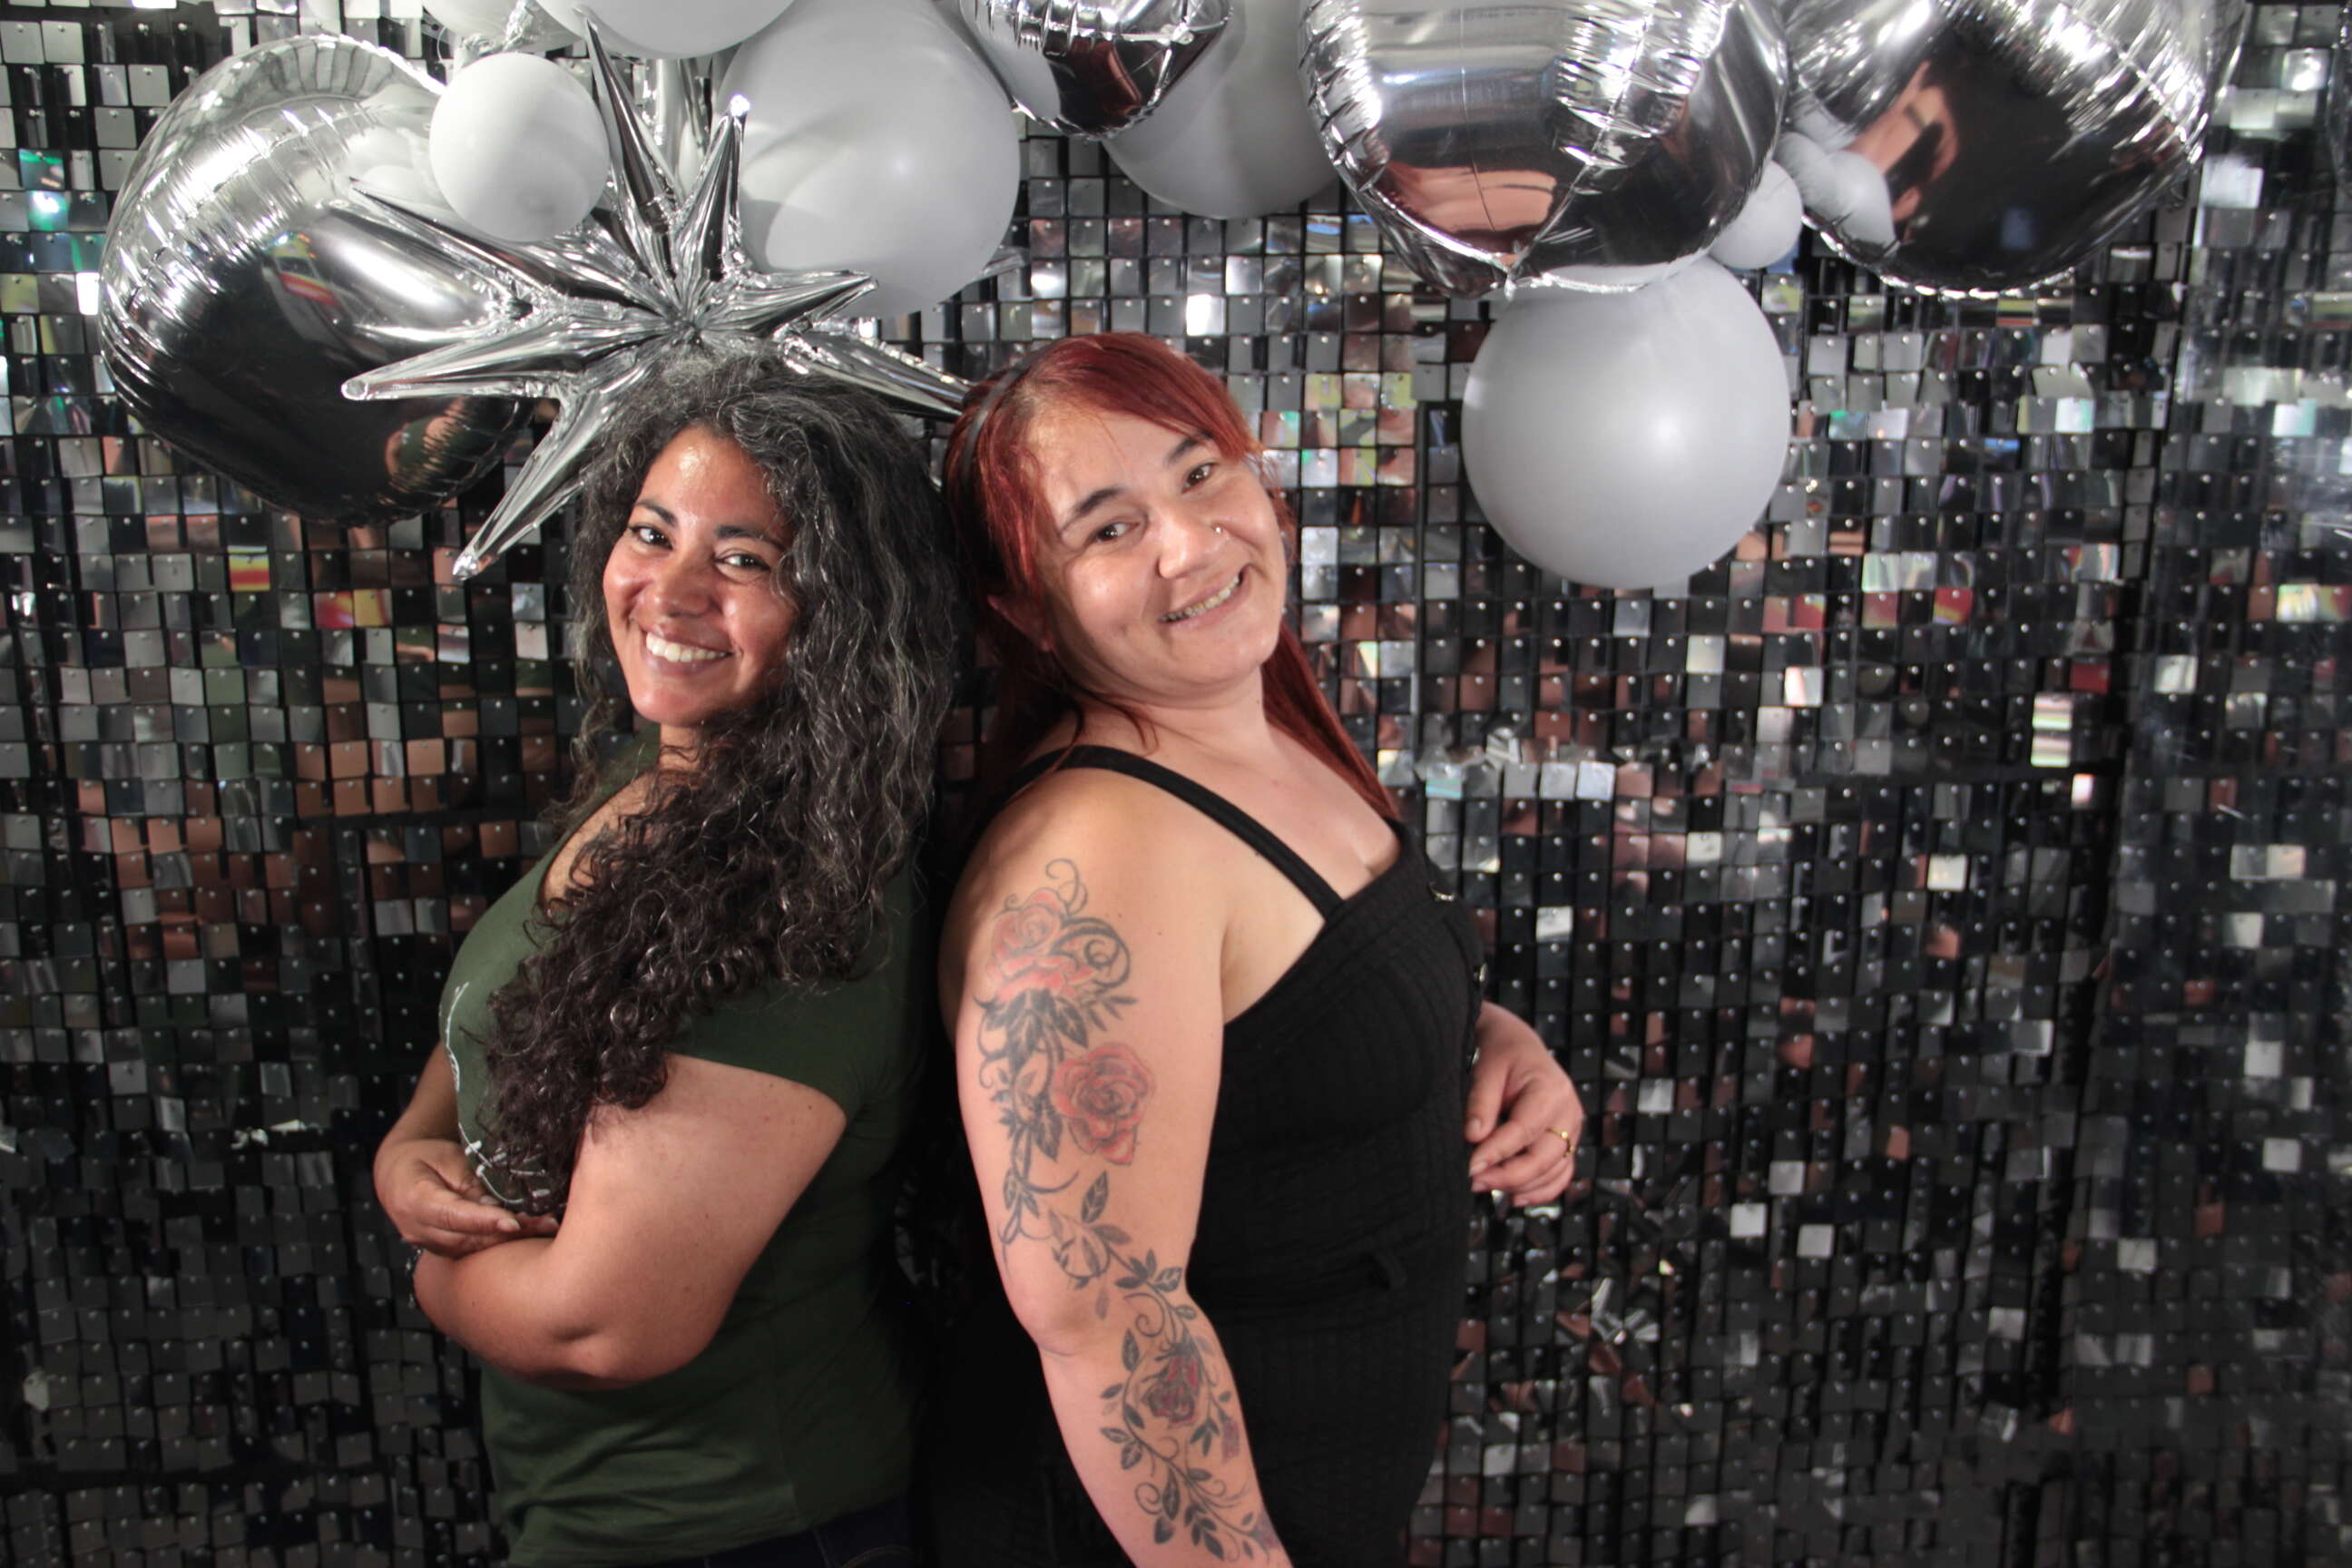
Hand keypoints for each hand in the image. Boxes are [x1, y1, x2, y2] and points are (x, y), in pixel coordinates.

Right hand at [376, 1136, 553, 1257]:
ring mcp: (428, 1245)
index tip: (514, 1222)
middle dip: (509, 1232)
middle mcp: (417, 1230)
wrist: (398, 1176)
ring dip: (509, 1240)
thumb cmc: (425, 1159)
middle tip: (547, 1223)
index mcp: (413, 1201)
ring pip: (472, 1248)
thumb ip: (470, 1183)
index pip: (453, 1215)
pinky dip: (499, 1242)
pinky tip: (528, 1233)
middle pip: (467, 1237)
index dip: (484, 1221)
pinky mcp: (441, 1250)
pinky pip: (472, 1250)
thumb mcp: (447, 1158)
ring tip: (545, 1226)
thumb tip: (498, 1206)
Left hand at [1464, 1005, 1583, 1209]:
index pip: (1524, 1130)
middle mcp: (1569, 1113)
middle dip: (1506, 1176)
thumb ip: (1481, 1102)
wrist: (1520, 1045)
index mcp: (1552, 1090)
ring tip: (1483, 1185)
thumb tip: (1473, 1138)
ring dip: (1519, 1186)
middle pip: (1543, 1158)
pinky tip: (1513, 1198)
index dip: (1496, 1152)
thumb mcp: (1487, 1068)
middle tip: (1472, 1181)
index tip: (1470, 1166)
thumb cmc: (1502, 1053)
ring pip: (1553, 1172)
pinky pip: (1560, 1174)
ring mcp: (1572, 1130)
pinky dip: (1540, 1191)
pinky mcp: (1567, 1142)